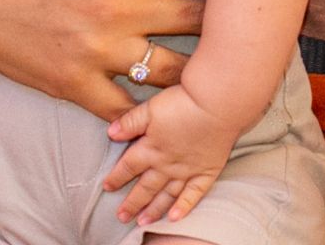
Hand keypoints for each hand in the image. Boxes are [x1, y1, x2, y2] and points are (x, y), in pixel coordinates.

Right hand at [0, 0, 213, 119]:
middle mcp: (116, 10)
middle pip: (197, 19)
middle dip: (221, 17)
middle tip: (234, 14)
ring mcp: (96, 52)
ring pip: (172, 70)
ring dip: (195, 64)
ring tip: (210, 56)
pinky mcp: (74, 84)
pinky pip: (126, 107)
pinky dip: (146, 106)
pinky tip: (163, 97)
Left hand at [103, 84, 238, 225]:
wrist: (218, 103)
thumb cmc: (184, 102)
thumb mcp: (151, 107)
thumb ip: (130, 121)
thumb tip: (111, 133)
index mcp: (151, 148)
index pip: (128, 166)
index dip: (116, 177)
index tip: (107, 187)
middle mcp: (167, 165)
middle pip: (145, 187)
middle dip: (132, 202)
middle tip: (122, 216)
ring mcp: (187, 170)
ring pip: (166, 195)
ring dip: (153, 209)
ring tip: (142, 222)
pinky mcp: (207, 170)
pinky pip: (194, 194)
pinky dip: (184, 207)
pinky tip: (175, 217)